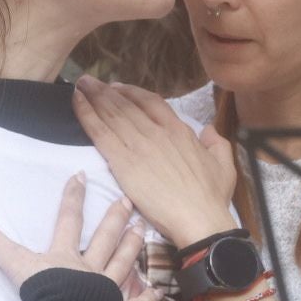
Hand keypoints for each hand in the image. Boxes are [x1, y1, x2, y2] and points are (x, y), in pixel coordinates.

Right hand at [0, 173, 157, 300]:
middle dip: (115, 218)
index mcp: (65, 255)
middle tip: (128, 202)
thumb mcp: (10, 262)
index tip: (82, 175)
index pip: (68, 220)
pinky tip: (159, 292)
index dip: (73, 197)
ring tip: (144, 230)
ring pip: (123, 264)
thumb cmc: (41, 294)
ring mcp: (107, 291)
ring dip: (133, 246)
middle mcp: (90, 268)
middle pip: (104, 238)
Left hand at [73, 76, 238, 246]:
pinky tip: (76, 102)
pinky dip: (86, 115)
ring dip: (93, 97)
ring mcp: (139, 145)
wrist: (198, 218)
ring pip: (111, 114)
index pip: (151, 102)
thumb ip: (216, 143)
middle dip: (106, 91)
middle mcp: (157, 132)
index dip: (132, 93)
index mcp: (179, 131)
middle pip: (126, 105)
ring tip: (81, 85)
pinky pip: (100, 133)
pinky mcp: (123, 162)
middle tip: (90, 82)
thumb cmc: (212, 197)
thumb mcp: (224, 165)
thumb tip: (208, 130)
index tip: (118, 89)